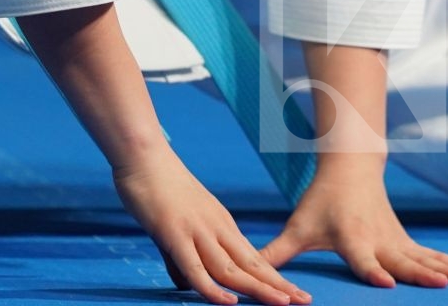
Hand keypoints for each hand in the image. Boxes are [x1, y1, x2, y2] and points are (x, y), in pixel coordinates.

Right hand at [112, 145, 311, 305]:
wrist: (144, 155)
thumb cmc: (158, 188)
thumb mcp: (177, 227)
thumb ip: (181, 258)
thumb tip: (186, 284)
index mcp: (221, 224)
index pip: (253, 257)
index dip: (274, 277)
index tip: (295, 293)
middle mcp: (216, 227)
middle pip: (251, 264)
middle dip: (277, 285)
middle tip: (304, 301)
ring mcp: (197, 230)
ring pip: (231, 268)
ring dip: (257, 289)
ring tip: (281, 303)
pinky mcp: (174, 233)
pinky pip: (195, 267)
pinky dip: (212, 288)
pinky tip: (228, 302)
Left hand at [259, 166, 447, 288]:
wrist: (351, 169)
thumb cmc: (320, 203)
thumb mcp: (297, 226)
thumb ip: (276, 252)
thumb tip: (246, 273)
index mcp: (353, 239)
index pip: (363, 260)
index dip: (373, 271)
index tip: (386, 283)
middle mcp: (380, 241)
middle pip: (404, 261)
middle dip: (424, 274)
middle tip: (445, 284)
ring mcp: (398, 242)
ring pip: (428, 258)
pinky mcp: (409, 243)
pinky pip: (439, 255)